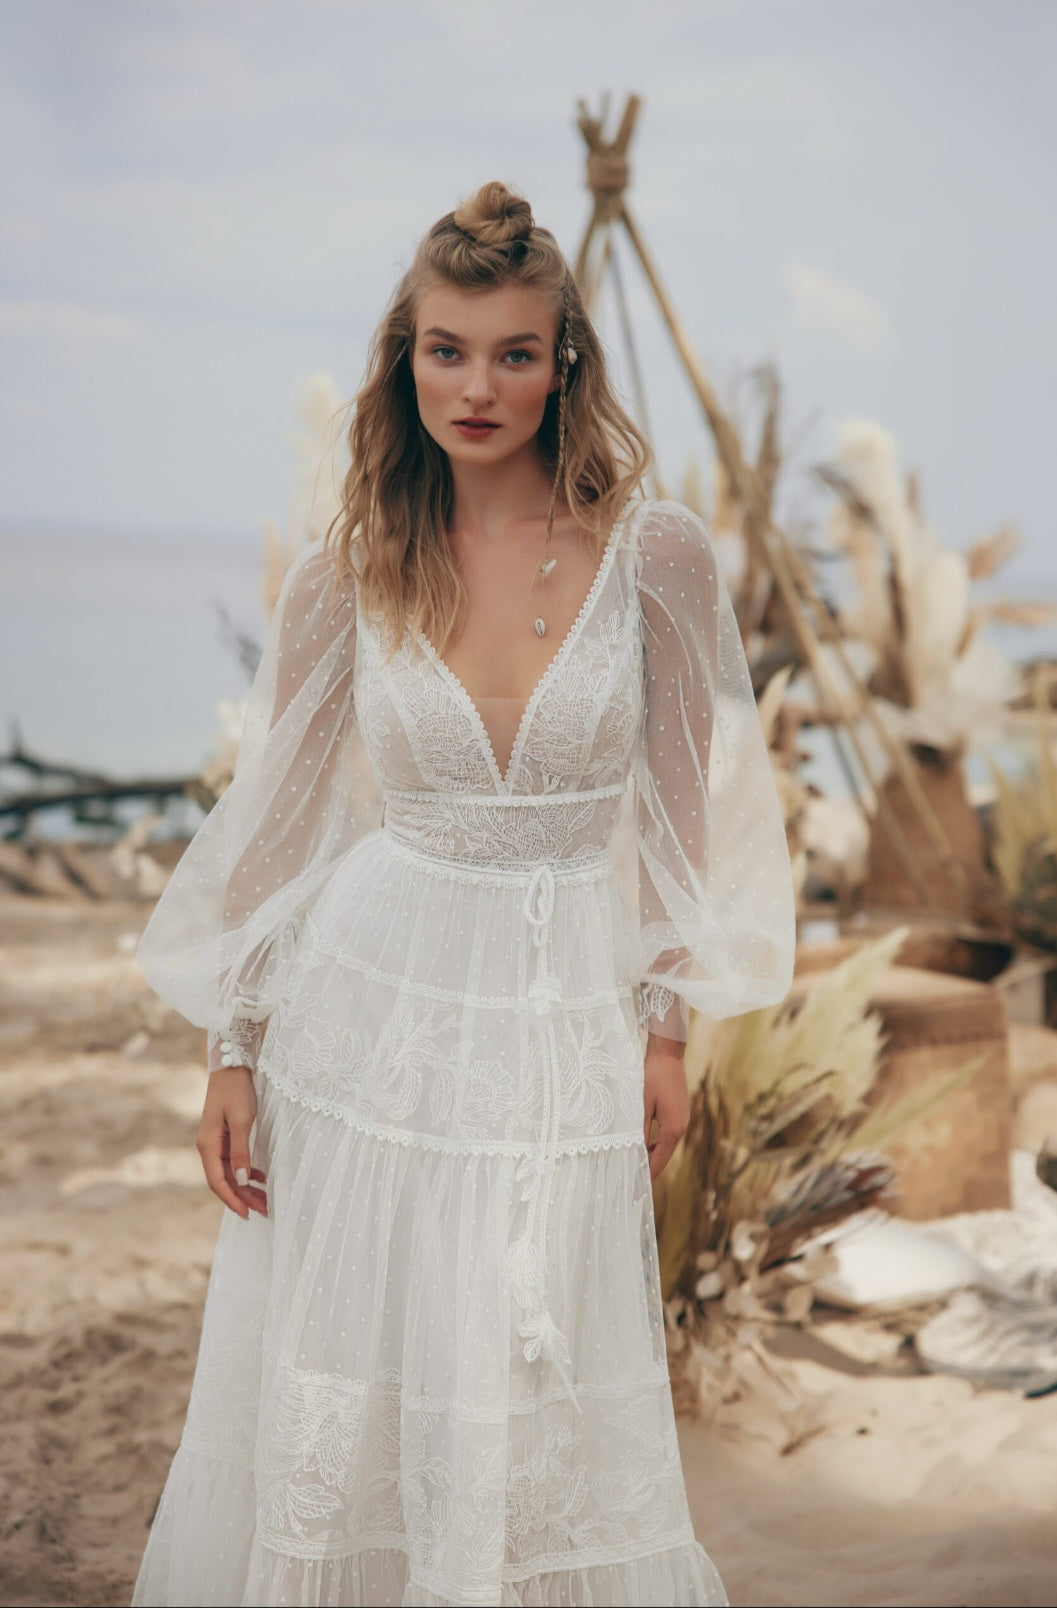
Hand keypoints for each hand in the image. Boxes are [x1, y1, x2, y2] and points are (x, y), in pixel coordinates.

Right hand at [196, 1067, 266, 1217]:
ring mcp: (216, 1142)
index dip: (232, 1199)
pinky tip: (261, 1179)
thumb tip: (243, 1180)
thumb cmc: (236, 1091)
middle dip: (243, 1197)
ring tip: (265, 1200)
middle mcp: (208, 1147)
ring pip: (230, 1173)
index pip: (218, 1181)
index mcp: (208, 1145)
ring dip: (247, 1187)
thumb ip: (241, 1151)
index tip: (247, 1214)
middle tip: (264, 1211)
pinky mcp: (225, 1137)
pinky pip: (234, 1162)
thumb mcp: (242, 1121)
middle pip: (225, 1180)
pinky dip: (247, 1172)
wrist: (231, 1065)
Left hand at [643, 1034, 689, 1180]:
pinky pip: (669, 1135)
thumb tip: (636, 1151)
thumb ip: (640, 1130)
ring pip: (668, 1145)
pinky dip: (659, 1144)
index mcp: (673, 1128)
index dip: (648, 1173)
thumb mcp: (642, 1105)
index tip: (638, 1186)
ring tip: (640, 1166)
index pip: (659, 1159)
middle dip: (652, 1168)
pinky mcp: (680, 1112)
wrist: (668, 1054)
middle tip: (636, 1180)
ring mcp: (683, 1119)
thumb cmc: (652, 1077)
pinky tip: (648, 1144)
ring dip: (655, 1155)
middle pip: (665, 1155)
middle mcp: (681, 1126)